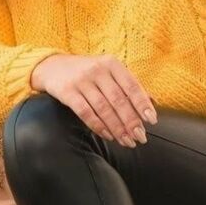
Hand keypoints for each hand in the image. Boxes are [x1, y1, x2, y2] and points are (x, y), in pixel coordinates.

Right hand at [30, 53, 157, 146]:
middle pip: (119, 100)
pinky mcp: (67, 91)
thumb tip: (154, 100)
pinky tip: (108, 135)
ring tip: (127, 141)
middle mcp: (97, 70)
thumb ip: (129, 84)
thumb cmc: (87, 72)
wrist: (52, 67)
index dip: (143, 104)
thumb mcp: (109, 71)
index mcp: (112, 63)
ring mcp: (81, 80)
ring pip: (104, 109)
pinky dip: (98, 126)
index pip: (132, 85)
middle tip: (140, 138)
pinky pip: (85, 113)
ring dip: (117, 128)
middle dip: (131, 121)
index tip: (152, 121)